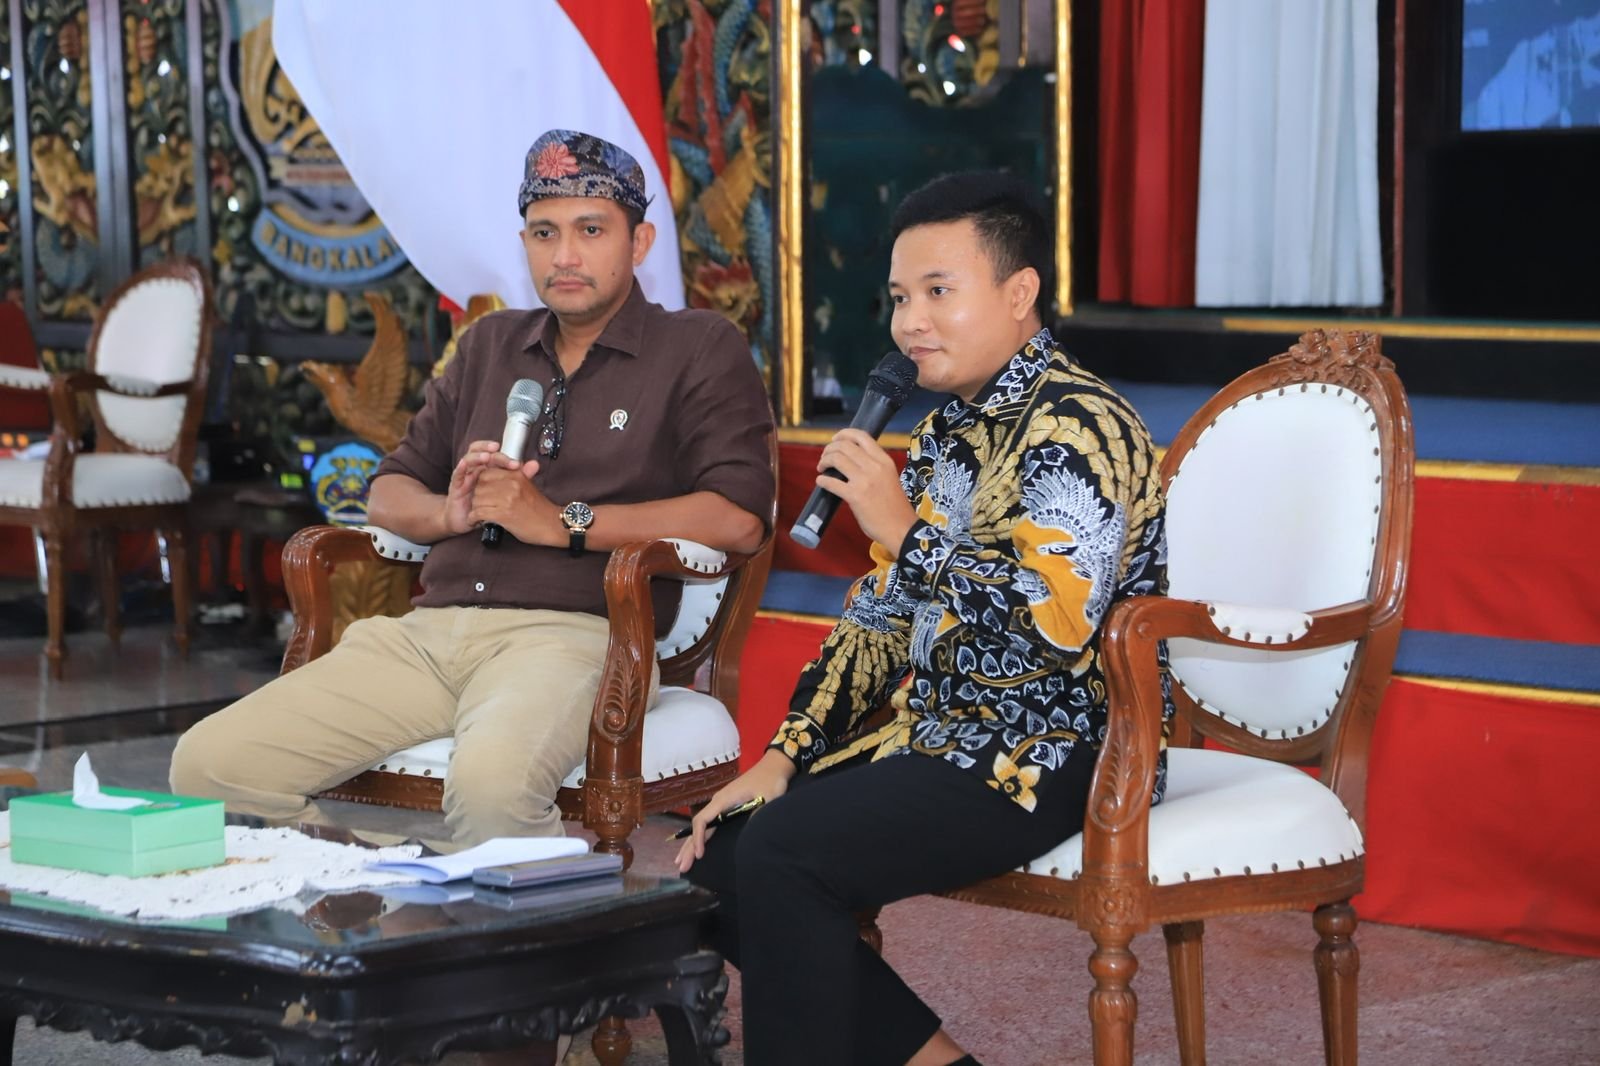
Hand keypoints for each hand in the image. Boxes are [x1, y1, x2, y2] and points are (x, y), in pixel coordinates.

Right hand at [442, 441, 520, 534]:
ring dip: (477, 456)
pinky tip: (465, 465)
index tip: (516, 463)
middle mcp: (476, 469)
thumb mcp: (503, 493)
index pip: (494, 453)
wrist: (465, 521)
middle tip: (502, 456)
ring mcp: (465, 476)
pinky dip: (461, 468)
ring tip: (487, 457)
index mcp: (489, 469)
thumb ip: (520, 478)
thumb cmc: (485, 506)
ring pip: (468, 459)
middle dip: (492, 452)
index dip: (504, 455)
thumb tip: (535, 464)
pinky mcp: (455, 486)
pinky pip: (457, 474)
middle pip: (482, 453)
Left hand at [467, 462, 557, 544]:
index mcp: (516, 476)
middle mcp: (511, 485)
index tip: (483, 492)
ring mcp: (506, 499)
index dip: (481, 483)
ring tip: (477, 515)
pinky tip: (475, 521)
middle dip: (477, 496)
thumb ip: (524, 474)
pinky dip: (474, 518)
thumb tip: (528, 463)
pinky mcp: (503, 515)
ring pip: (477, 499)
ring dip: (475, 508)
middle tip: (480, 505)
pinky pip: (479, 513)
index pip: (487, 473)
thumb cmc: (541, 509)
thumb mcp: (530, 486)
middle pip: (479, 486)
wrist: (553, 526)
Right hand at [675, 750, 796, 873]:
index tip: (700, 855)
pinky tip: (697, 847)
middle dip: (689, 847)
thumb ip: (756, 814)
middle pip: (698, 826)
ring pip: (701, 826)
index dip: (698, 838)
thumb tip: (748, 834)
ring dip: (691, 843)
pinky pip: (709, 823)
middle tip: (681, 867)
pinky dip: (701, 837)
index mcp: (724, 799)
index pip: (703, 820)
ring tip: (681, 861)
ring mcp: (721, 804)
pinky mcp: (727, 806)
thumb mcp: (767, 798)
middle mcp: (718, 801)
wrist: (775, 766)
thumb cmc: (771, 781)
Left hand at [816, 428, 916, 554]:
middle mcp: (875, 466)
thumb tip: (851, 462)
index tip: (835, 439)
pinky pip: (832, 482)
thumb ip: (873, 467)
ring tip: (822, 468)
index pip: (862, 436)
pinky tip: (820, 482)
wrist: (901, 529)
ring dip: (824, 461)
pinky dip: (822, 480)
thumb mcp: (889, 478)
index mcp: (884, 460)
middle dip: (830, 449)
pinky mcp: (855, 496)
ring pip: (836, 458)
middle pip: (845, 446)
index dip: (844, 434)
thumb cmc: (895, 507)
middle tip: (825, 457)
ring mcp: (864, 480)